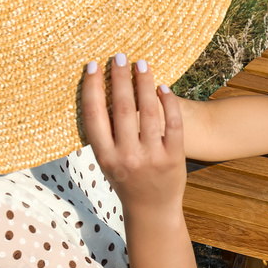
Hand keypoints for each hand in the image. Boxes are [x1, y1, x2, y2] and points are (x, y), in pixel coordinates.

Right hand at [81, 53, 184, 213]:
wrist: (152, 210)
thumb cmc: (126, 181)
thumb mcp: (108, 162)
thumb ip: (104, 135)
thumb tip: (98, 94)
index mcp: (105, 157)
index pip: (94, 115)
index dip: (92, 88)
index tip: (93, 65)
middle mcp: (127, 156)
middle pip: (122, 109)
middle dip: (120, 79)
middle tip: (119, 57)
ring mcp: (152, 157)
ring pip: (149, 112)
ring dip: (144, 84)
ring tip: (142, 65)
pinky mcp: (174, 157)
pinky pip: (173, 124)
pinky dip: (168, 103)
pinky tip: (163, 87)